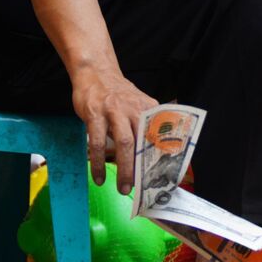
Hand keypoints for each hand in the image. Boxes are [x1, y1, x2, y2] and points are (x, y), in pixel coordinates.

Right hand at [70, 66, 158, 195]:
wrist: (96, 72)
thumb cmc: (119, 96)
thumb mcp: (139, 106)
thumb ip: (147, 126)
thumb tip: (155, 158)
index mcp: (150, 110)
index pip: (161, 137)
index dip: (164, 159)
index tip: (166, 178)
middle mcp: (135, 109)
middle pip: (144, 143)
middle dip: (144, 169)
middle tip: (142, 189)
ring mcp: (115, 111)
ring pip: (124, 144)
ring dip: (124, 169)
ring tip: (122, 188)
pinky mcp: (95, 114)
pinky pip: (98, 142)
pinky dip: (99, 162)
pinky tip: (99, 177)